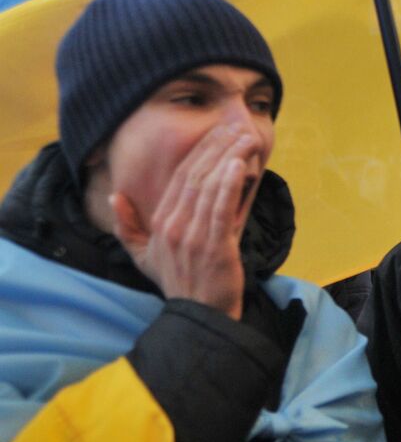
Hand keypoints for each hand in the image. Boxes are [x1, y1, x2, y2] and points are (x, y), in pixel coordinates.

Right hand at [111, 124, 256, 318]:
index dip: (199, 152)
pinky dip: (230, 185)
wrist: (199, 315)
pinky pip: (221, 209)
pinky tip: (239, 165)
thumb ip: (127, 226)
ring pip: (210, 188)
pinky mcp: (215, 247)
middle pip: (195, 176)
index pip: (179, 178)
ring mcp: (193, 236)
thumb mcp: (143, 256)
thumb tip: (115, 196)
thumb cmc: (177, 282)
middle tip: (235, 126)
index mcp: (160, 223)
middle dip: (216, 147)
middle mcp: (173, 226)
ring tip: (245, 138)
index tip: (217, 132)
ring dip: (229, 159)